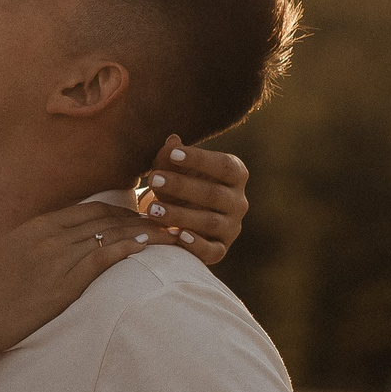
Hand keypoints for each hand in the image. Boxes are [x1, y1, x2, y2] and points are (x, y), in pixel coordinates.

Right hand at [0, 200, 174, 361]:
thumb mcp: (8, 256)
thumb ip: (34, 246)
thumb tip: (53, 250)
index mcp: (36, 226)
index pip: (88, 209)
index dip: (120, 210)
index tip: (140, 215)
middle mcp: (48, 235)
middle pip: (105, 217)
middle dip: (140, 217)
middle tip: (166, 221)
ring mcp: (56, 257)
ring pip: (110, 234)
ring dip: (144, 231)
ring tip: (170, 233)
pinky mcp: (62, 282)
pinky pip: (102, 257)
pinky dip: (128, 248)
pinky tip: (147, 246)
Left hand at [134, 135, 248, 262]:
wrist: (179, 220)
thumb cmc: (178, 187)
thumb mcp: (172, 170)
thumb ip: (170, 157)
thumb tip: (172, 141)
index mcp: (235, 176)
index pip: (225, 166)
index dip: (200, 159)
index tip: (173, 154)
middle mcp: (238, 202)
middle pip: (214, 194)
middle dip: (182, 186)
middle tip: (154, 179)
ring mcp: (231, 227)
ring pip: (210, 222)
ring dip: (180, 215)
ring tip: (152, 209)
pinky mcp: (220, 249)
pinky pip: (212, 250)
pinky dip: (197, 245)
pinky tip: (178, 236)